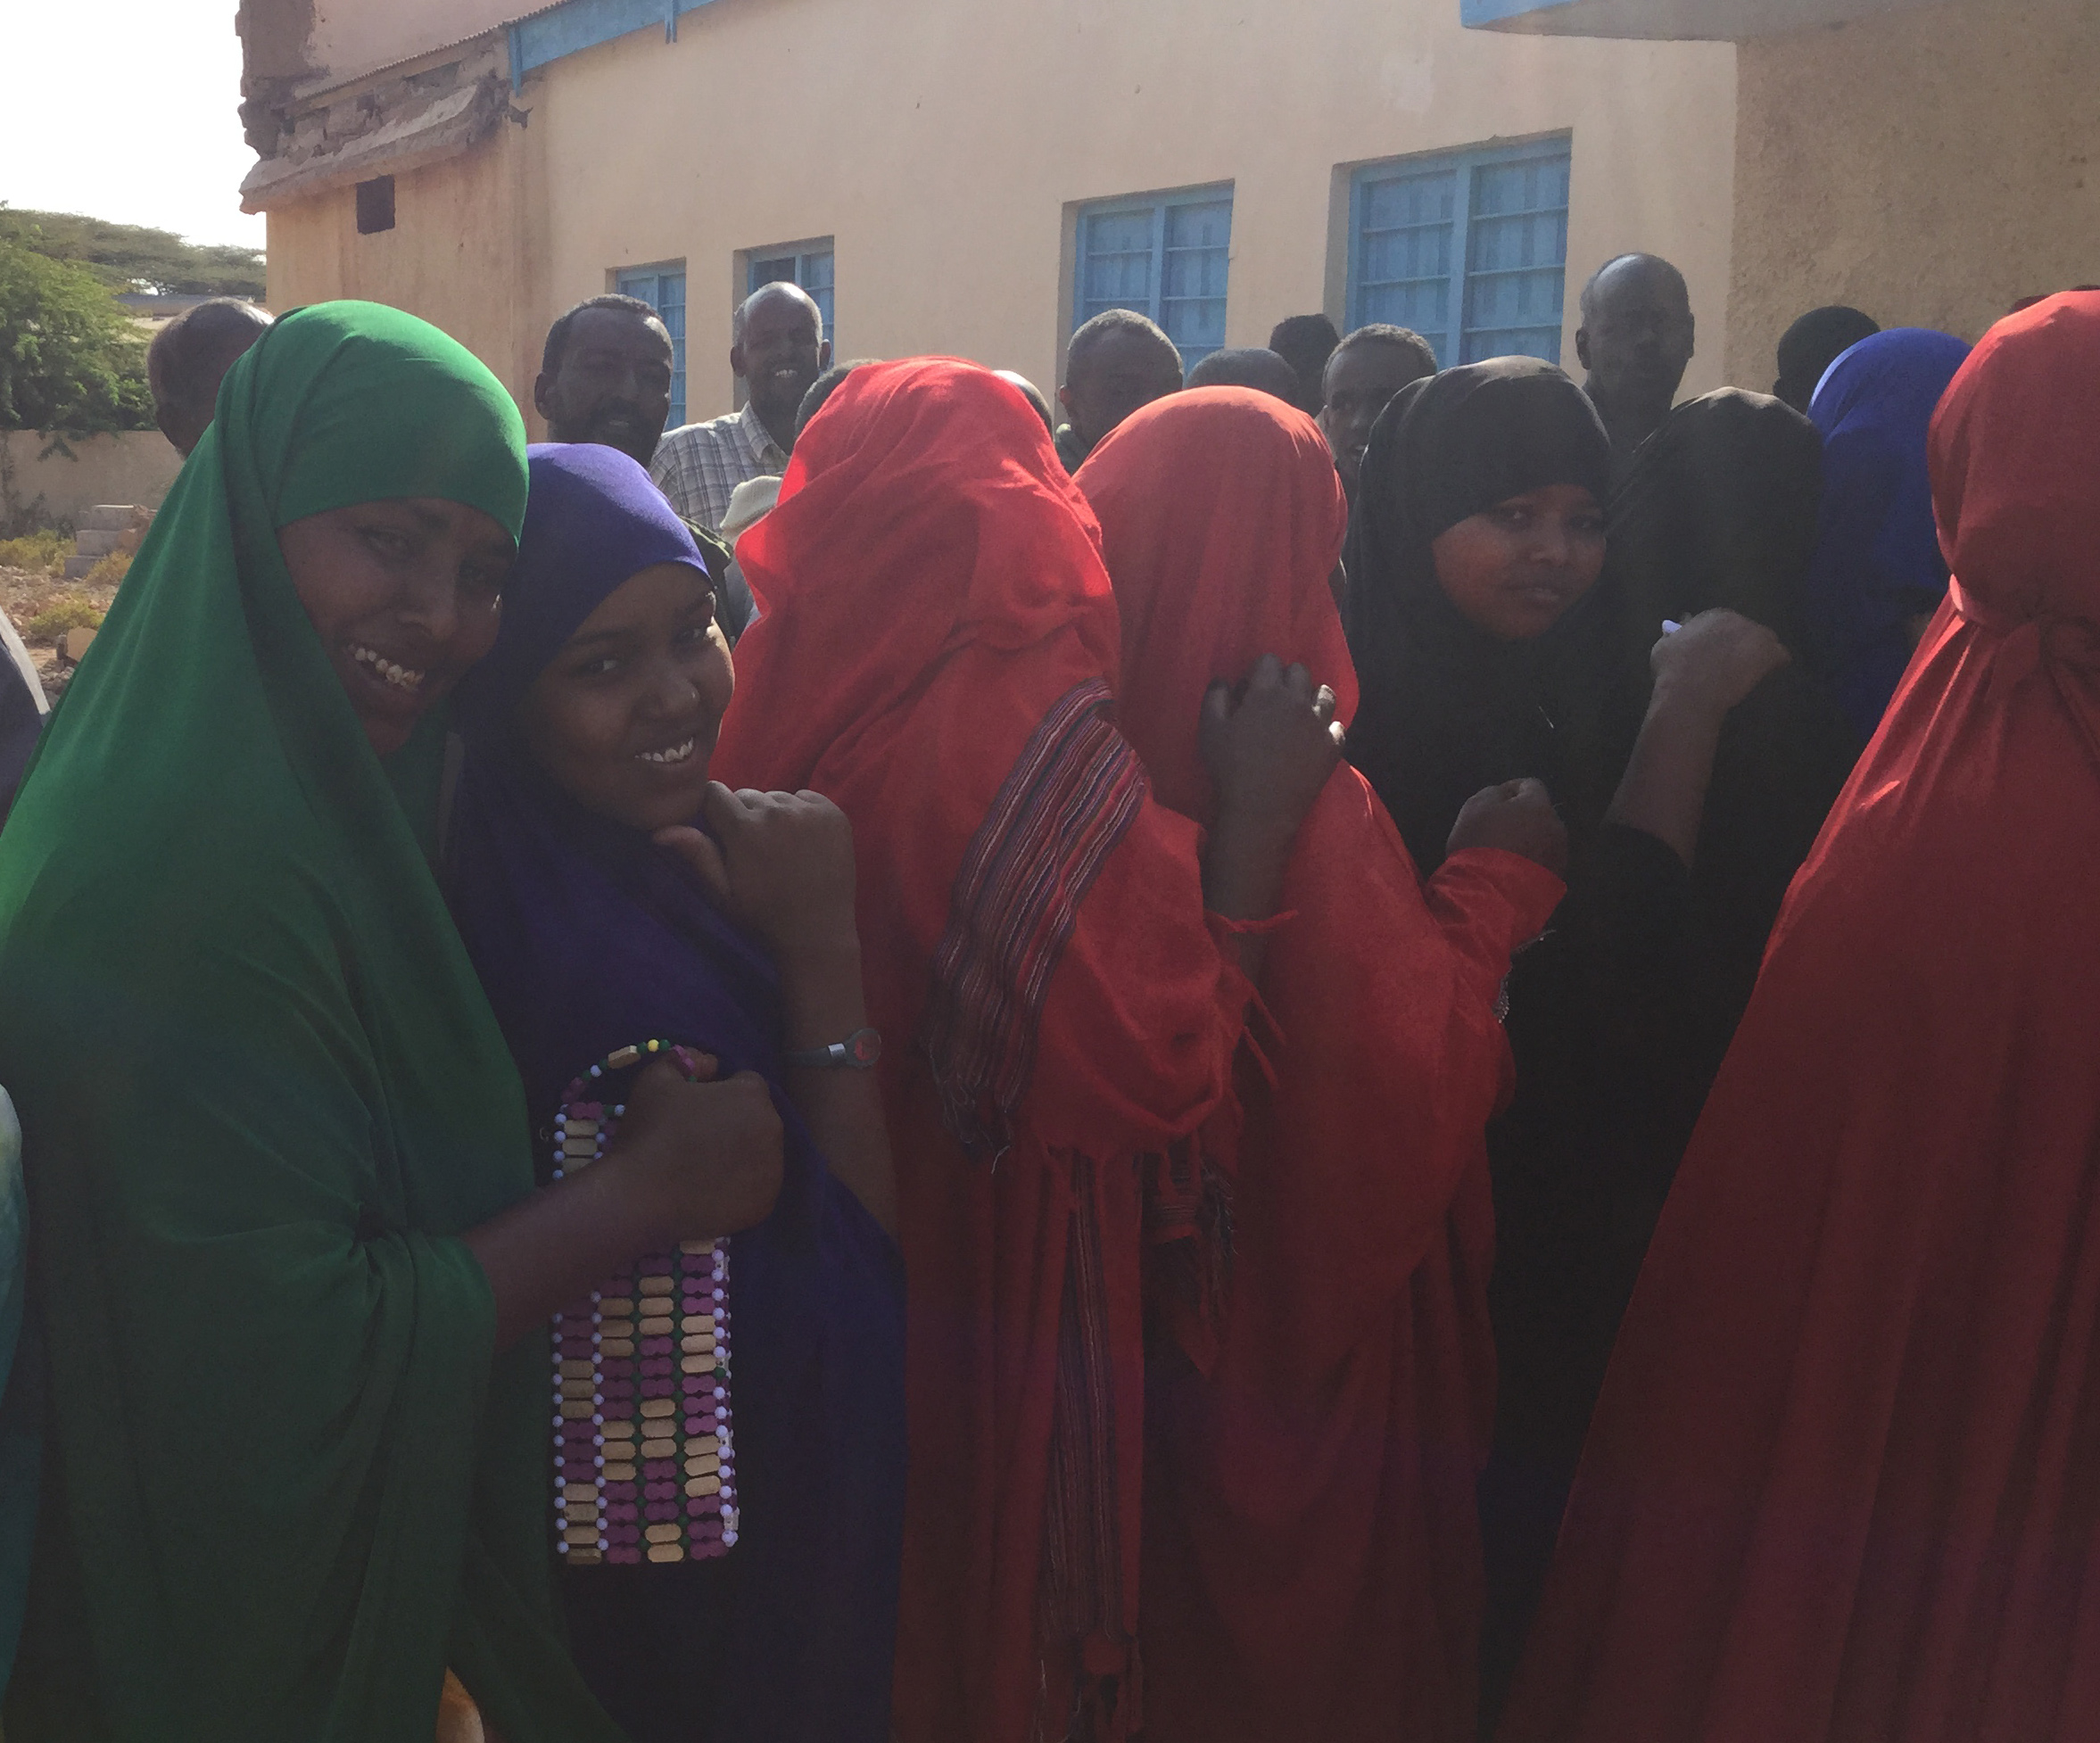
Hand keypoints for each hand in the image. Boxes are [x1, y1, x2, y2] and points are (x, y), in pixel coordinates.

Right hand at [608, 1060, 783, 1240]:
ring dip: (741, 1153)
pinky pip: (757, 1186)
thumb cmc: (649, 1133)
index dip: (722, 1091)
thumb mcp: (656, 1079)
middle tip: (699, 1137)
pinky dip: (740, 1186)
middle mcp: (773, 1131)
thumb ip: (686, 1059)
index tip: (697, 1107)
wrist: (639, 1199)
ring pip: (761, 1153)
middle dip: (736, 1121)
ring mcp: (772, 1172)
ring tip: (703, 1166)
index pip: (746, 1083)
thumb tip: (709, 1063)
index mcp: (752, 1096)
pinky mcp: (764, 1205)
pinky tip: (710, 1190)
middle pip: (758, 1118)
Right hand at [654, 783, 858, 961]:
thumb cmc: (763, 916)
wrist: (817, 933)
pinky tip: (803, 842)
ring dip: (773, 814)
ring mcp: (808, 811)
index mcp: (744, 828)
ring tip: (780, 848)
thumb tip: (660, 830)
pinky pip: (806, 799)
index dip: (713, 810)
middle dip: (744, 815)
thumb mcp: (722, 892)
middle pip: (747, 795)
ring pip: (777, 797)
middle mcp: (776, 811)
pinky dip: (801, 813)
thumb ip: (696, 854)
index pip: (715, 793)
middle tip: (753, 849)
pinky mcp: (833, 814)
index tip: (720, 829)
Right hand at [1200, 654, 1343, 846]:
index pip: (1269, 660)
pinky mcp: (1332, 746)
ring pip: (1325, 694)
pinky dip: (1327, 729)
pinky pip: (1337, 727)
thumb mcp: (1210, 730)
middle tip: (1274, 700)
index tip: (1251, 687)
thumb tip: (1224, 681)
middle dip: (1286, 679)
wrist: (1260, 810)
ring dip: (1312, 697)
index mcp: (1266, 693)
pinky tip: (1315, 738)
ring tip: (1300, 713)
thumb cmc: (1230, 769)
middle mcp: (1297, 701)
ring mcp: (1319, 723)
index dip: (1259, 670)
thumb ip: (1215, 698)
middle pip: (1300, 671)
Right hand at [1447, 778, 1568, 875]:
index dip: (1511, 788)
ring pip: (1544, 839)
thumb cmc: (1481, 843)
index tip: (1495, 798)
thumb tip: (1504, 794)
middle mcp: (1556, 827)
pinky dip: (1530, 860)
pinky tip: (1512, 869)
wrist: (1492, 894)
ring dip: (1529, 839)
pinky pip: (1543, 861)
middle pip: (1540, 814)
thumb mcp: (1475, 808)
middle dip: (1523, 816)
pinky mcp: (1556, 879)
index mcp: (1539, 805)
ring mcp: (1559, 856)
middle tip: (1499, 826)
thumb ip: (1493, 793)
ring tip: (1506, 851)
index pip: (1531, 785)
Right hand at [1650, 609, 1790, 717]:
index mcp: (1713, 615)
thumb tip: (1673, 627)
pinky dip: (1775, 664)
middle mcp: (1737, 619)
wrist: (1690, 691)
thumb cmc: (1672, 670)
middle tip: (1732, 664)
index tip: (1715, 652)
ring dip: (1758, 653)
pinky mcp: (1769, 654)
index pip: (1725, 623)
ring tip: (1749, 671)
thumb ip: (1672, 636)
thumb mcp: (1663, 648)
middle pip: (1746, 630)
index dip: (1721, 639)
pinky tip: (1765, 675)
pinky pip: (1781, 656)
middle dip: (1741, 644)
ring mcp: (1756, 635)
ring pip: (1766, 641)